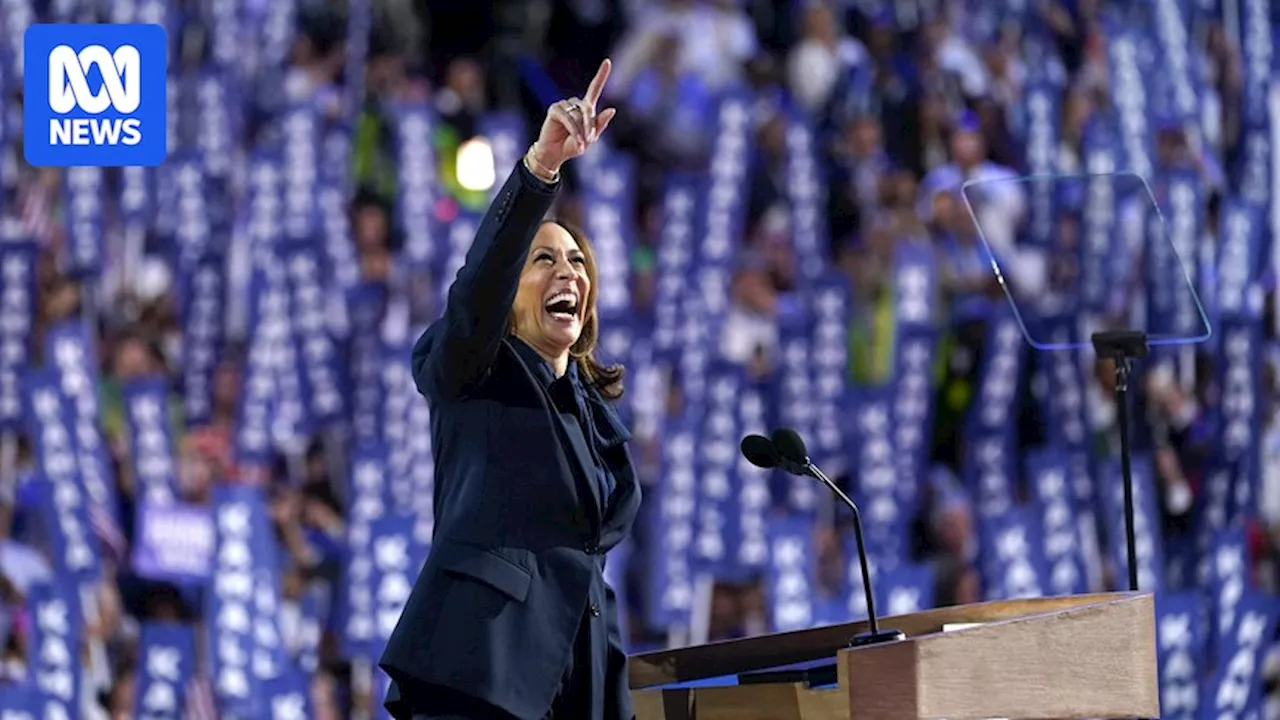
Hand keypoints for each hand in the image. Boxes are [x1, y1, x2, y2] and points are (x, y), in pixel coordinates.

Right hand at [529, 59, 616, 176]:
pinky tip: (576, 139)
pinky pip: (568, 118)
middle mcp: (574, 103)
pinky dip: (574, 130)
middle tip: (590, 140)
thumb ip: (600, 124)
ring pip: (578, 115)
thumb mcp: (590, 138)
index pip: (594, 88)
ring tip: (580, 142)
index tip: (608, 61)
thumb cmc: (573, 146)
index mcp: (585, 108)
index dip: (601, 75)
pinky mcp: (554, 110)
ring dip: (581, 130)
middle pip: (588, 108)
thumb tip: (612, 109)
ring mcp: (563, 105)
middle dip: (590, 125)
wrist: (555, 154)